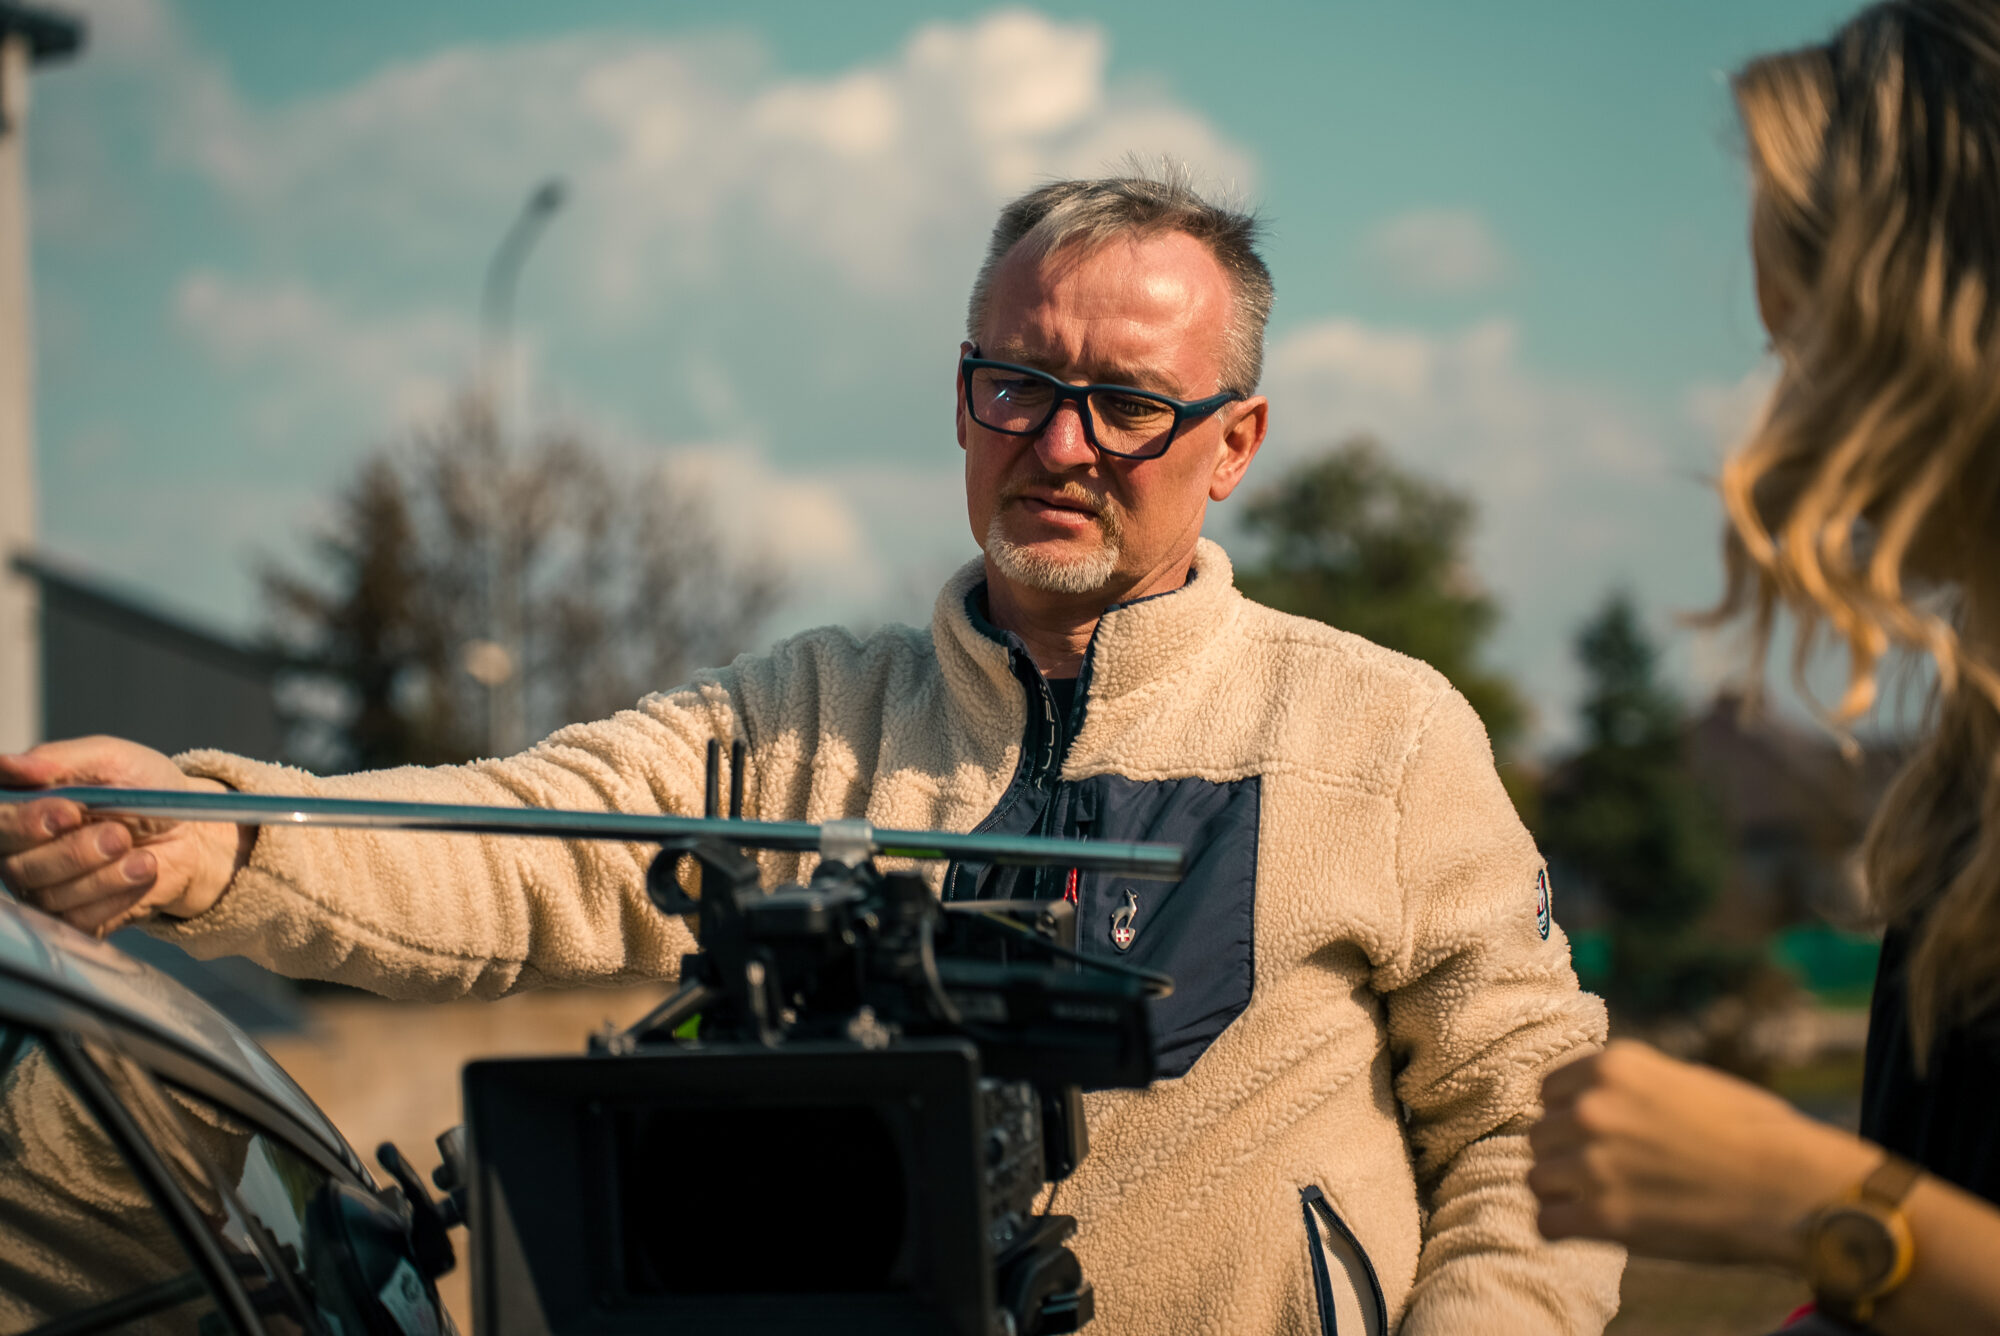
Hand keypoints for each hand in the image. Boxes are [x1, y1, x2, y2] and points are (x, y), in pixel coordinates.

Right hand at [0, 737, 252, 934]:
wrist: (190, 831)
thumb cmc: (145, 789)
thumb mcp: (110, 760)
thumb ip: (59, 760)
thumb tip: (10, 763)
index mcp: (22, 809)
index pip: (0, 822)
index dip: (26, 823)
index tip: (68, 813)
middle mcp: (22, 853)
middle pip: (18, 867)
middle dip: (75, 852)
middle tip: (119, 835)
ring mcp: (44, 890)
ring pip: (50, 897)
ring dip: (104, 876)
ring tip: (143, 857)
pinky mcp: (74, 919)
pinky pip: (78, 922)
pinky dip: (117, 897)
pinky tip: (143, 874)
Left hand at [1528, 1039, 1875, 1268]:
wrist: (1791, 1188)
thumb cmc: (1754, 1133)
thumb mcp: (1686, 1079)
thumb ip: (1631, 1085)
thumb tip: (1598, 1095)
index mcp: (1612, 1066)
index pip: (1549, 1091)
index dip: (1568, 1115)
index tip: (1594, 1135)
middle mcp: (1592, 1108)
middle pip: (1540, 1134)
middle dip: (1565, 1154)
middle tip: (1604, 1173)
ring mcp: (1593, 1162)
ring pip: (1537, 1177)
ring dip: (1562, 1191)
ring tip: (1599, 1200)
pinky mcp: (1602, 1216)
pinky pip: (1546, 1222)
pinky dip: (1562, 1227)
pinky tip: (1589, 1227)